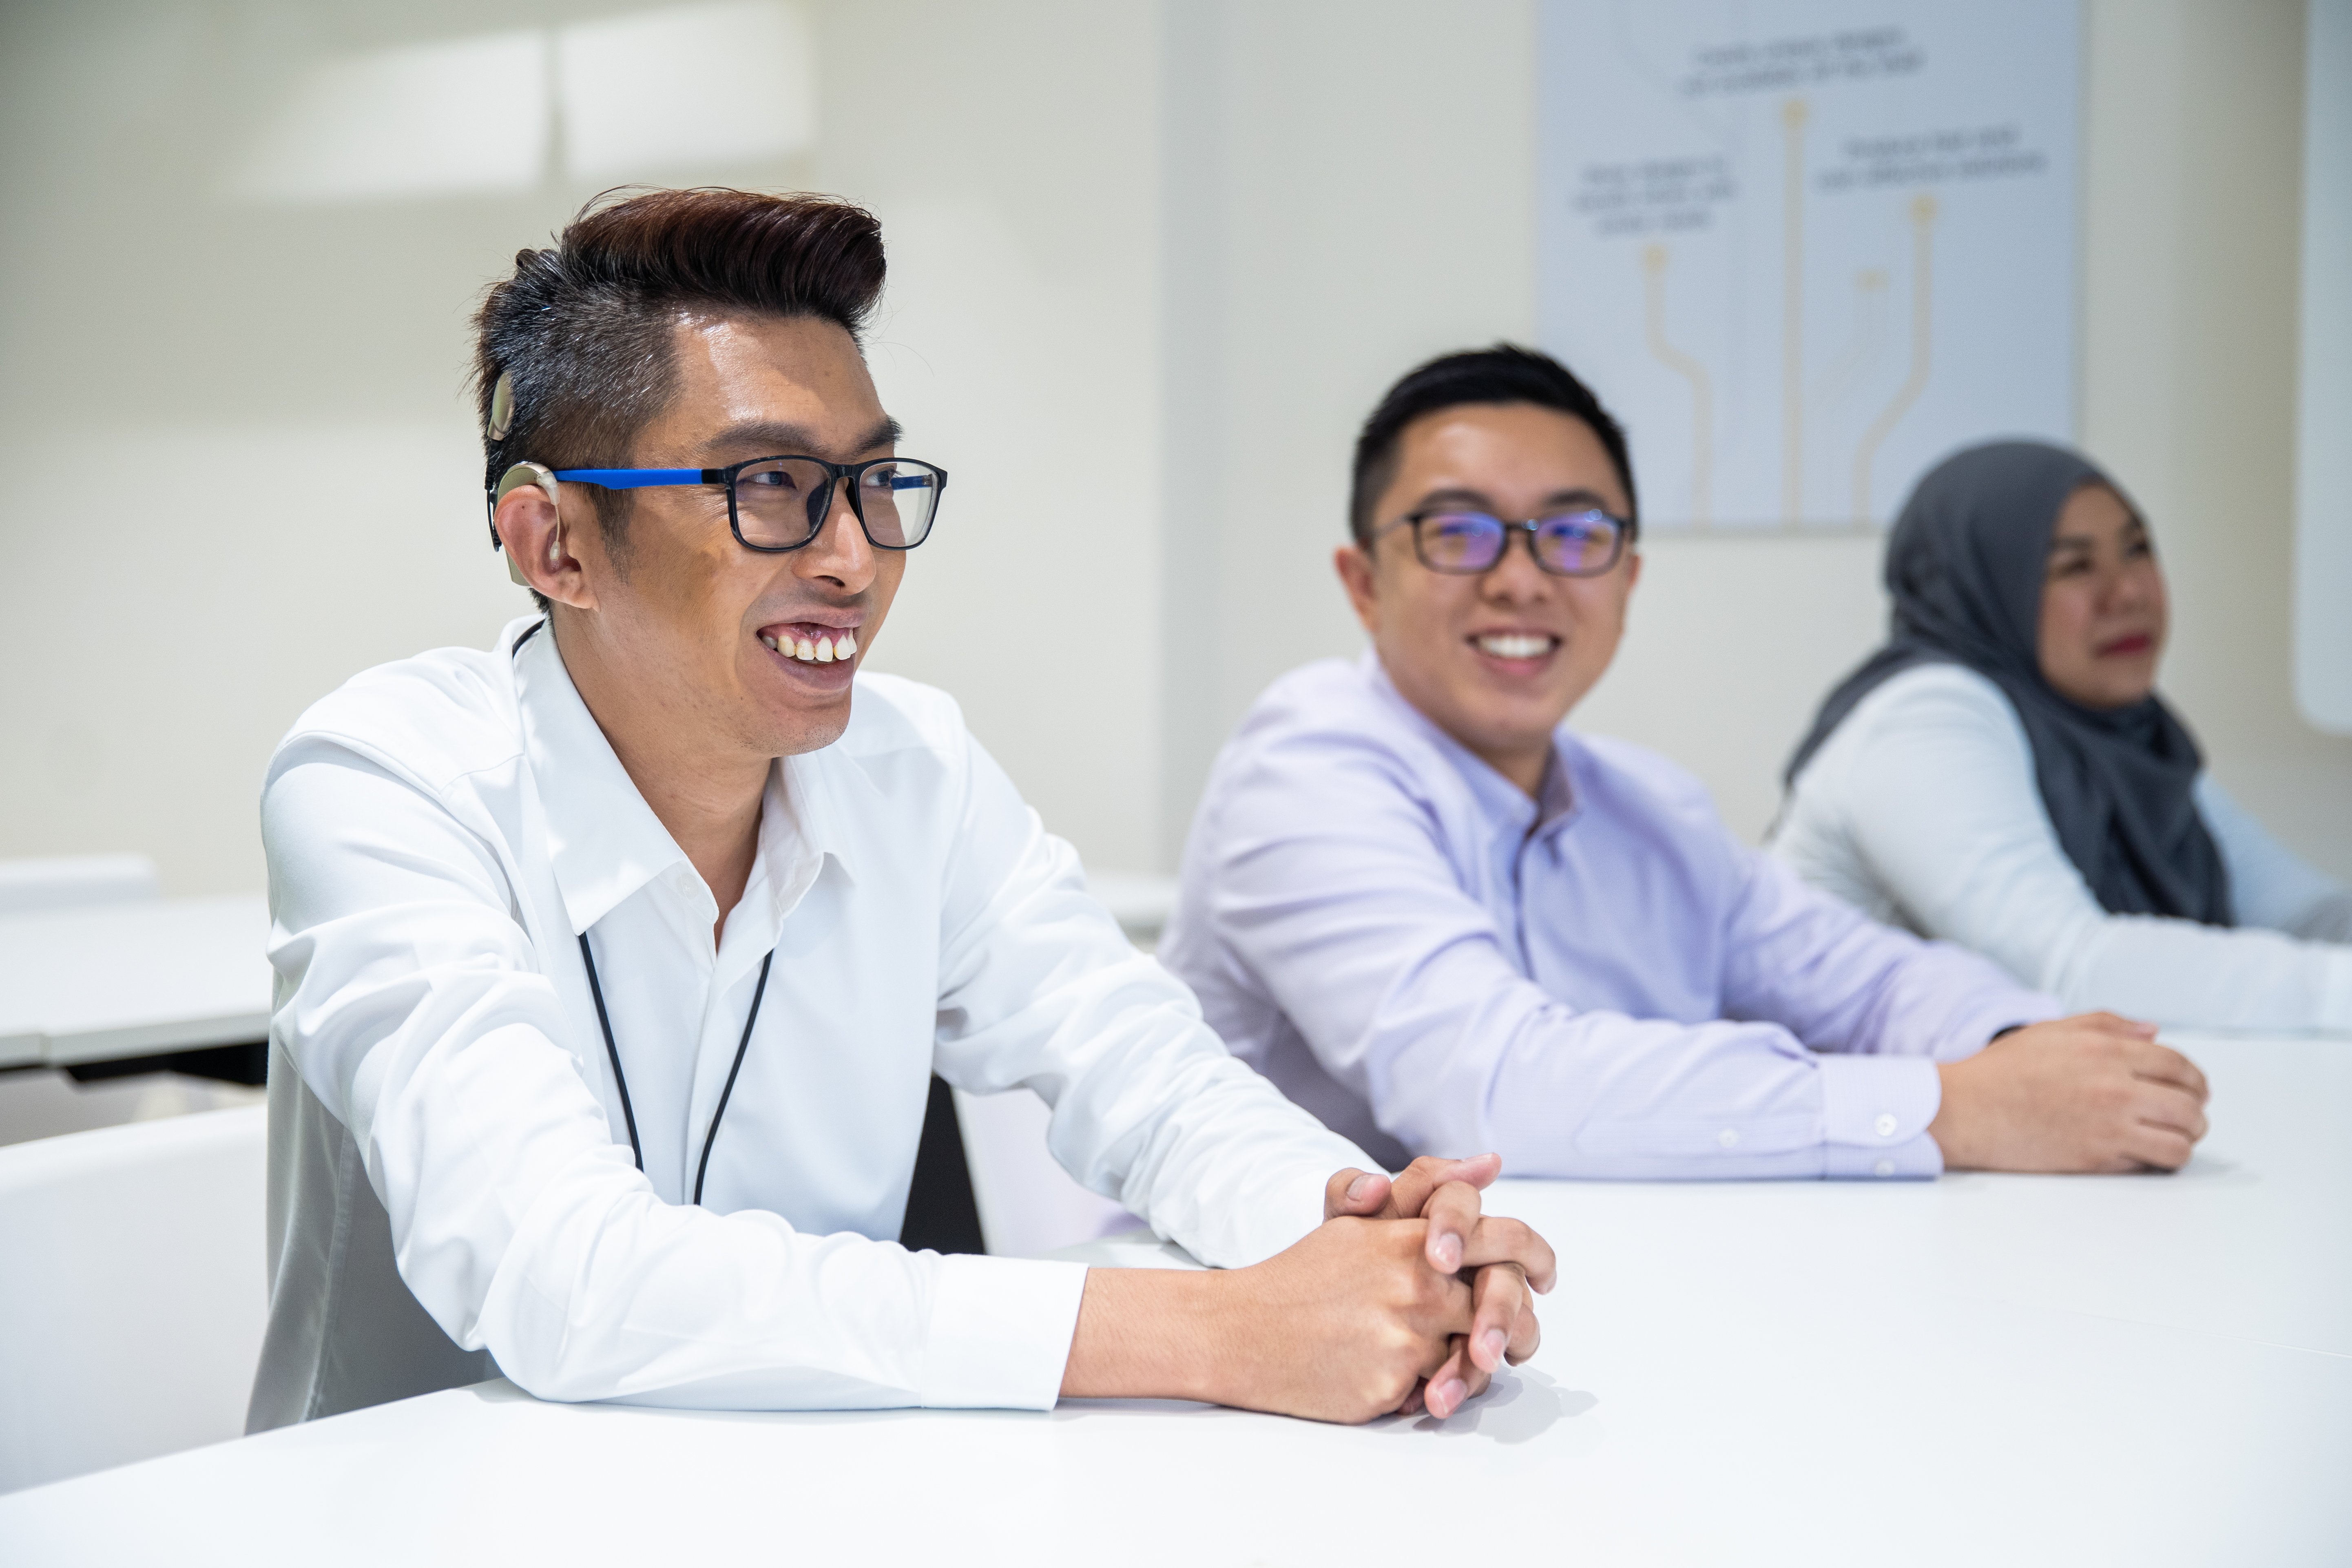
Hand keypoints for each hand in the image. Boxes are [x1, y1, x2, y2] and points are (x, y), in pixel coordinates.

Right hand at [1059, 1156, 1555, 1424]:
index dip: (1538, 1255)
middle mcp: (1415, 1283)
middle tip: (1515, 1340)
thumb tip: (1489, 1160)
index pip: (1505, 1239)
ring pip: (1476, 1355)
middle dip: (1517, 1326)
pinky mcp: (1390, 1386)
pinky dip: (1429, 1390)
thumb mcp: (1358, 1222)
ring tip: (1460, 1365)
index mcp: (1411, 1238)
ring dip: (1476, 1364)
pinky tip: (1400, 1382)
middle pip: (1504, 1305)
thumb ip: (1424, 1188)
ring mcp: (1404, 1337)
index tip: (1545, 1276)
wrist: (1238, 1330)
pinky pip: (1437, 1391)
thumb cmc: (1303, 1275)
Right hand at [1928, 1013, 2209, 1172]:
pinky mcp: (2097, 1159)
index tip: (2196, 1089)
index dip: (2195, 1079)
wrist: (1966, 1110)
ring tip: (2175, 1138)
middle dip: (2197, 1112)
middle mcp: (2114, 1089)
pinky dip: (2157, 1159)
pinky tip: (2145, 1152)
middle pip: (2188, 1106)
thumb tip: (2153, 1033)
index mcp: (2104, 1051)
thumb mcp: (2051, 1031)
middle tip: (2190, 1116)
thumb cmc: (2003, 1070)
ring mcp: (2108, 1127)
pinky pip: (2150, 1162)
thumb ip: (2106, 1025)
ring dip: (2185, 1140)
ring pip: (2180, 1142)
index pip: (2177, 1066)